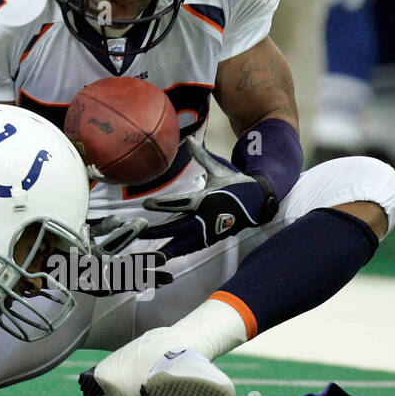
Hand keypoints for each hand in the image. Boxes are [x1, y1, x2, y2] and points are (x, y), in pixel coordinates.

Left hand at [141, 138, 277, 257]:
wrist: (259, 202)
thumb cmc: (236, 183)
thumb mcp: (218, 168)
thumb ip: (201, 155)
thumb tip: (188, 138)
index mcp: (206, 200)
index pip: (180, 202)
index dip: (162, 204)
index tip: (146, 203)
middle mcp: (205, 218)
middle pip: (175, 227)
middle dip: (155, 231)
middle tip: (135, 232)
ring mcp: (207, 232)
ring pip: (180, 244)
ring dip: (163, 248)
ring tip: (144, 254)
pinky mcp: (209, 240)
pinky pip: (189, 249)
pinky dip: (175, 254)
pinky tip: (161, 258)